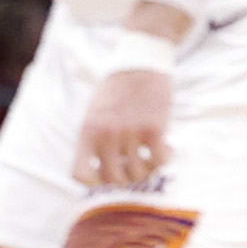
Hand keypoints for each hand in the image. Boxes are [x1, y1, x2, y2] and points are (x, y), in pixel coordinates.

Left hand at [76, 60, 175, 192]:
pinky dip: (164, 159)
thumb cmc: (117, 90)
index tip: (104, 176)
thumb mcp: (94, 114)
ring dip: (147, 169)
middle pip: (113, 179)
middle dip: (125, 178)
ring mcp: (130, 133)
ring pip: (138, 174)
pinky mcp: (154, 129)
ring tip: (150, 156)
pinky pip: (160, 161)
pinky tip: (166, 147)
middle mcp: (107, 135)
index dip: (93, 183)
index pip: (80, 174)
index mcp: (88, 132)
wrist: (140, 63)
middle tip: (134, 166)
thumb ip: (94, 141)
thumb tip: (104, 172)